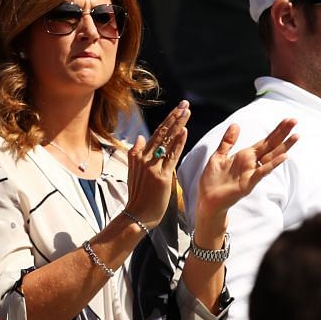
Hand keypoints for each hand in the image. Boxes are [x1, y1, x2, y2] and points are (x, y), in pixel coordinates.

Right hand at [125, 100, 189, 228]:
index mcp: (138, 155)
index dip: (167, 120)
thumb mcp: (133, 172)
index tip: (177, 109)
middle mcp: (144, 158)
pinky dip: (178, 143)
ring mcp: (152, 166)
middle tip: (184, 104)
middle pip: (162, 133)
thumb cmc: (138, 196)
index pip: (156, 133)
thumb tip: (140, 138)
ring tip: (187, 112)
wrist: (137, 215)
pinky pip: (171, 156)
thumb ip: (136, 154)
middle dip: (174, 117)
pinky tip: (184, 131)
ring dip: (178, 125)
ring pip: (167, 141)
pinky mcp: (162, 176)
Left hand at [197, 118, 297, 216]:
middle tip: (295, 120)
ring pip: (271, 157)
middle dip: (283, 133)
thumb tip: (236, 124)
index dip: (276, 131)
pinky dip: (272, 164)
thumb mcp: (218, 156)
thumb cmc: (212, 180)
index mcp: (245, 156)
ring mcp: (252, 173)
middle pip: (271, 146)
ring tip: (296, 136)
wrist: (207, 200)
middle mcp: (251, 163)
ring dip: (283, 147)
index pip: (265, 141)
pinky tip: (284, 157)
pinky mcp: (248, 183)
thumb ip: (228, 141)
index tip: (288, 120)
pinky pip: (262, 172)